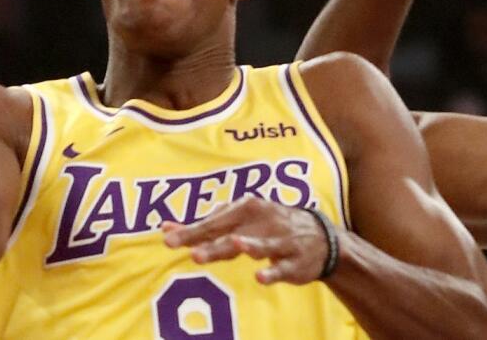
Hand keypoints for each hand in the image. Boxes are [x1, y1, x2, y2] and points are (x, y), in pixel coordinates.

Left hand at [162, 197, 331, 284]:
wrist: (320, 239)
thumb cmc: (268, 227)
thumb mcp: (239, 220)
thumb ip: (205, 226)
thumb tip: (166, 229)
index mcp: (246, 208)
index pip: (214, 221)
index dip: (192, 230)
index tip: (168, 238)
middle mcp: (263, 221)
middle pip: (232, 232)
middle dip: (212, 241)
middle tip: (191, 252)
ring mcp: (280, 241)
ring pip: (260, 245)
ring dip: (247, 246)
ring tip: (233, 245)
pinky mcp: (294, 262)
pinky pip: (281, 268)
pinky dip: (271, 273)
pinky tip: (259, 278)